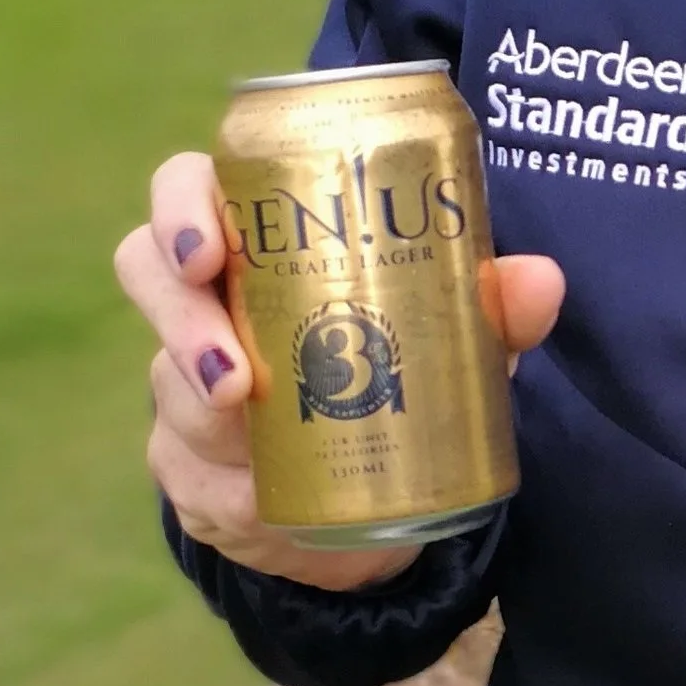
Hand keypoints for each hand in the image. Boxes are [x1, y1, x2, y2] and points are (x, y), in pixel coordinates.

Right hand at [114, 149, 564, 591]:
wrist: (376, 493)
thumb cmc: (407, 368)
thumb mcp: (455, 339)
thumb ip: (496, 308)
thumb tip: (540, 279)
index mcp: (261, 240)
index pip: (189, 189)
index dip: (181, 206)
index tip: (211, 246)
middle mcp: (207, 299)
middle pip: (145, 271)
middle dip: (178, 314)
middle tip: (228, 362)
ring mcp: (182, 383)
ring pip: (164, 379)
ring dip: (199, 398)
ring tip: (243, 416)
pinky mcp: (186, 467)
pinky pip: (187, 473)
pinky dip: (227, 485)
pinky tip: (256, 496)